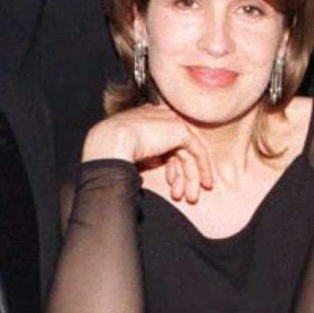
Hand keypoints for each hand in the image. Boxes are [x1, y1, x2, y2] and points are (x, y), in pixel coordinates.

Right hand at [82, 105, 212, 203]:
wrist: (109, 143)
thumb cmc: (110, 150)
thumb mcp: (130, 150)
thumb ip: (146, 153)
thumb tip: (156, 162)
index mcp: (146, 116)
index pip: (166, 140)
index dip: (170, 163)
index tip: (170, 182)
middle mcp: (160, 115)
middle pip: (178, 146)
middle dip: (183, 172)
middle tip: (184, 193)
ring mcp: (171, 121)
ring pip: (188, 151)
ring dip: (191, 176)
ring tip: (191, 197)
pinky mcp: (180, 131)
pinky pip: (197, 151)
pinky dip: (202, 168)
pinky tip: (204, 183)